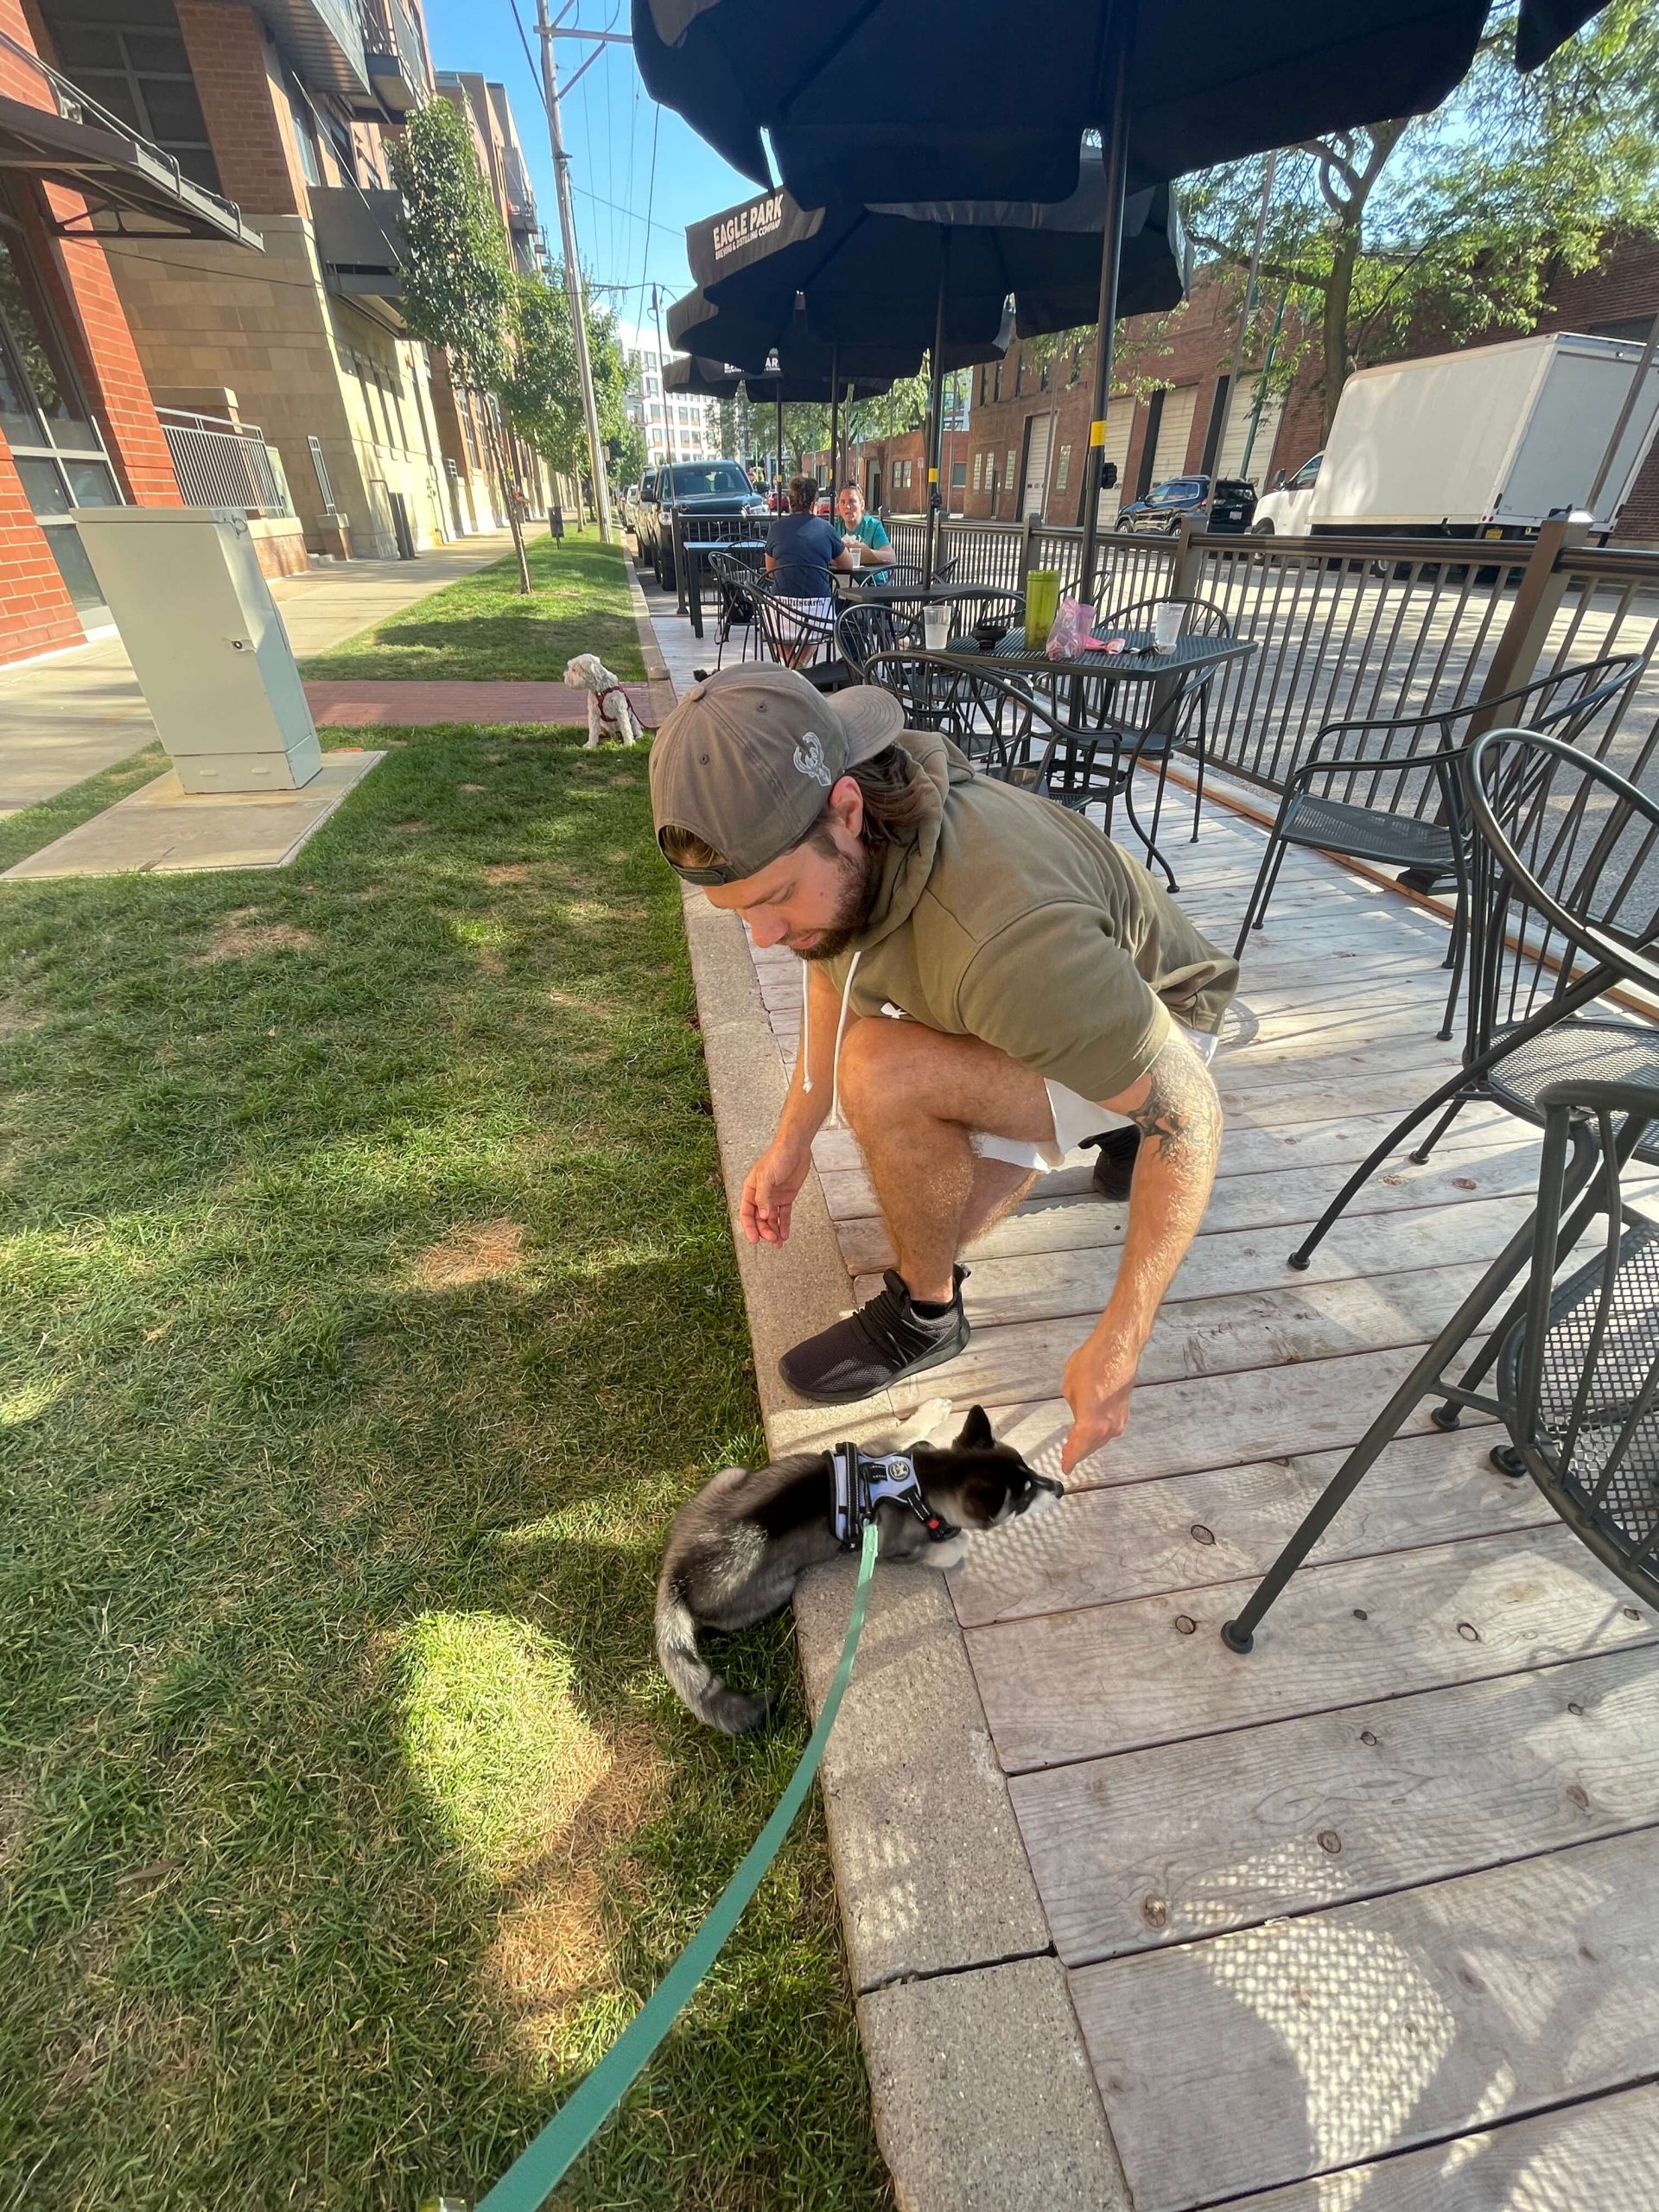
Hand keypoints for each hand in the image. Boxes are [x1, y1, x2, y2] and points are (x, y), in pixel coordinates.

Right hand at [740, 1135, 810, 1247]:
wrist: (796, 1147)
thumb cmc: (778, 1156)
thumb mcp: (766, 1176)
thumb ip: (763, 1197)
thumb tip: (763, 1216)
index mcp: (751, 1189)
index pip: (746, 1212)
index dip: (749, 1227)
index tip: (753, 1239)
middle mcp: (761, 1195)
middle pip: (760, 1219)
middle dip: (765, 1231)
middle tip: (772, 1240)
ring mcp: (774, 1196)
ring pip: (771, 1219)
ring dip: (774, 1231)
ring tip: (779, 1242)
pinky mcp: (787, 1196)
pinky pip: (784, 1214)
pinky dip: (784, 1224)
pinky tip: (785, 1234)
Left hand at [1060, 1325, 1142, 1474]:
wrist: (1117, 1348)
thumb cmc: (1093, 1364)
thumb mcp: (1070, 1388)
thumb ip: (1074, 1407)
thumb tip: (1079, 1412)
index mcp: (1091, 1424)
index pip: (1078, 1449)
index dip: (1070, 1459)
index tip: (1065, 1467)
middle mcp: (1108, 1426)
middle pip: (1091, 1446)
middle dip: (1079, 1451)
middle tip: (1068, 1456)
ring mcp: (1118, 1419)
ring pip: (1101, 1438)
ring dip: (1089, 1442)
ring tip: (1077, 1444)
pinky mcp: (1124, 1410)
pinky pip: (1109, 1427)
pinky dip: (1099, 1431)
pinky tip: (1093, 1429)